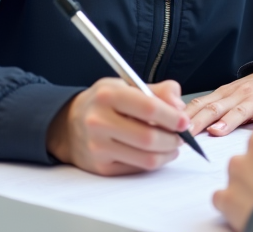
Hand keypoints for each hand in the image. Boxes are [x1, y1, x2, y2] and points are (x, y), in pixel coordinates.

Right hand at [46, 78, 189, 175]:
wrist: (68, 125)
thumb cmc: (102, 103)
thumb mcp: (125, 85)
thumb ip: (157, 91)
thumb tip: (179, 106)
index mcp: (107, 95)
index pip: (148, 108)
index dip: (172, 116)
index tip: (184, 120)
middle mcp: (99, 121)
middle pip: (149, 137)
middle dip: (173, 139)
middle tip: (181, 136)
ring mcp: (98, 147)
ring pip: (146, 158)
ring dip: (167, 153)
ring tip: (172, 145)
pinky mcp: (101, 167)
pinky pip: (137, 168)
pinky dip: (153, 162)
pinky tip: (155, 152)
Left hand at [186, 64, 252, 135]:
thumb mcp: (233, 96)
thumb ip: (215, 110)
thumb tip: (189, 128)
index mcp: (224, 94)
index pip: (200, 104)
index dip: (184, 116)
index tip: (169, 129)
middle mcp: (237, 95)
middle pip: (214, 108)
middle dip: (197, 121)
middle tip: (183, 135)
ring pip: (239, 111)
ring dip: (226, 121)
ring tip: (216, 132)